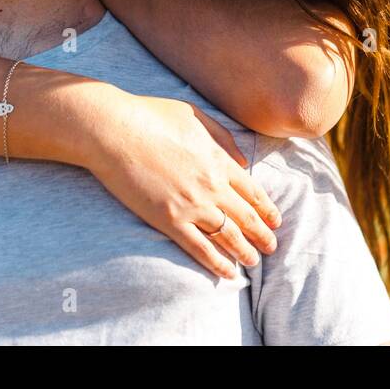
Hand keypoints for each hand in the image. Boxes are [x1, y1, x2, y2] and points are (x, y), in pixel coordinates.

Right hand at [83, 92, 281, 278]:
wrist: (114, 130)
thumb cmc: (151, 115)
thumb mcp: (196, 116)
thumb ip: (223, 137)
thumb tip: (243, 160)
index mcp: (219, 159)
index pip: (252, 191)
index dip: (266, 208)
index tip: (275, 220)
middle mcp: (211, 185)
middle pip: (246, 216)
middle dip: (262, 234)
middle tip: (271, 247)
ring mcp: (191, 205)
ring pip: (228, 236)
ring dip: (245, 251)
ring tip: (254, 262)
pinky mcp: (168, 220)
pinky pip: (199, 248)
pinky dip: (216, 263)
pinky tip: (227, 272)